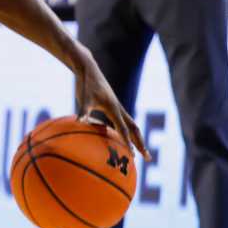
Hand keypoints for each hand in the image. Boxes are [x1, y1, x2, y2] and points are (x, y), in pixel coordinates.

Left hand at [68, 40, 149, 158]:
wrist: (88, 68)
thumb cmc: (85, 83)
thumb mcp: (84, 98)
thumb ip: (84, 111)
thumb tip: (79, 122)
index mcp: (113, 108)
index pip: (123, 129)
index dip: (128, 143)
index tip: (133, 156)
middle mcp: (118, 108)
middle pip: (134, 128)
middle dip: (140, 143)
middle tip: (147, 158)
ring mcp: (116, 106)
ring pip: (131, 124)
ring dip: (137, 138)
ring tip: (141, 151)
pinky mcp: (112, 105)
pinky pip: (123, 121)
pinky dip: (126, 131)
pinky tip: (122, 137)